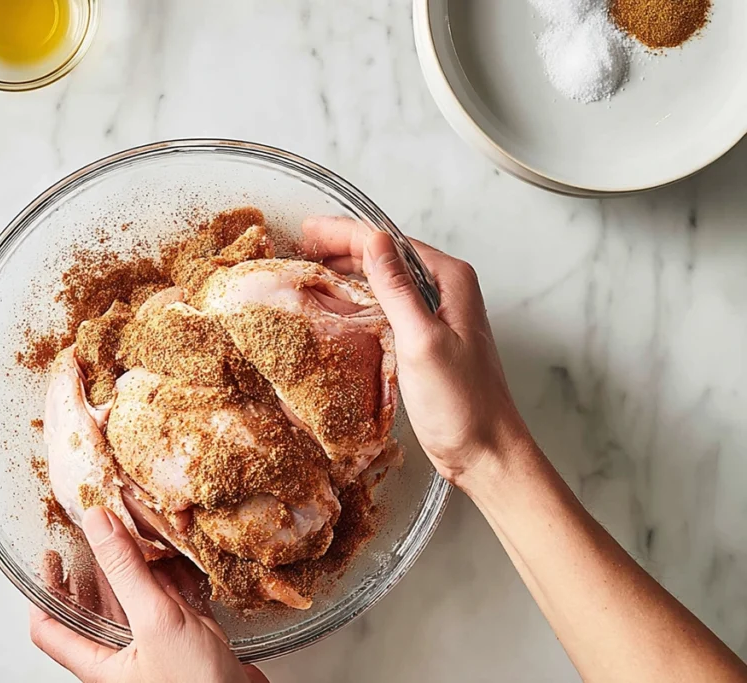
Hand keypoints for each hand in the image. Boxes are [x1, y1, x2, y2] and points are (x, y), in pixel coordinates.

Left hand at [30, 506, 269, 682]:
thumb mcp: (155, 622)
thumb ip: (125, 572)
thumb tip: (98, 525)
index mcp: (100, 661)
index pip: (50, 627)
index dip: (45, 590)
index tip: (51, 556)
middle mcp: (124, 655)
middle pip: (97, 606)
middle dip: (98, 568)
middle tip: (100, 532)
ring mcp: (158, 648)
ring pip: (137, 601)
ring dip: (139, 569)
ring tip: (137, 534)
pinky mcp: (189, 642)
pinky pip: (174, 604)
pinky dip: (175, 580)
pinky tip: (181, 559)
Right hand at [302, 217, 533, 489]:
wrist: (485, 452)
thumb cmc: (462, 404)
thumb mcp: (422, 340)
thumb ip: (397, 289)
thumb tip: (373, 241)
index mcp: (450, 280)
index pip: (389, 242)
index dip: (345, 233)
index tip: (308, 231)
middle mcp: (446, 290)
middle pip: (386, 255)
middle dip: (342, 247)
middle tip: (301, 244)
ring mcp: (436, 314)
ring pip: (385, 279)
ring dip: (349, 270)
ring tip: (312, 265)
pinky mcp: (425, 339)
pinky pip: (387, 306)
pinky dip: (360, 298)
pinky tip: (338, 302)